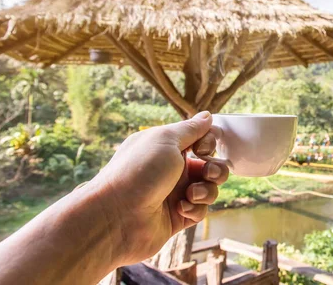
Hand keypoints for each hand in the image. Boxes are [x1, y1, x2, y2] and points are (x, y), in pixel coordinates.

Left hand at [88, 111, 228, 264]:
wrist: (116, 217)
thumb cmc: (139, 172)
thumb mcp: (165, 140)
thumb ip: (191, 129)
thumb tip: (208, 115)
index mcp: (167, 147)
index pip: (200, 140)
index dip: (208, 143)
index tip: (202, 148)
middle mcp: (173, 169)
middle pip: (211, 165)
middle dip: (216, 169)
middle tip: (206, 172)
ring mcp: (176, 193)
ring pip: (209, 188)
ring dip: (206, 190)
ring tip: (190, 194)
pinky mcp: (179, 216)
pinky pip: (200, 210)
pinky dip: (195, 209)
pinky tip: (180, 209)